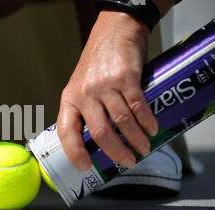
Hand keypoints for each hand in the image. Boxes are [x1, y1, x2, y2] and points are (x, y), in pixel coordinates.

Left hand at [57, 10, 158, 171]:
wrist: (113, 33)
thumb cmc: (96, 65)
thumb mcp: (79, 87)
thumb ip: (84, 111)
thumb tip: (96, 142)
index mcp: (69, 99)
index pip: (66, 131)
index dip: (74, 152)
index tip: (84, 167)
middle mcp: (84, 94)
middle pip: (100, 132)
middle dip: (116, 152)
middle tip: (127, 162)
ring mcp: (105, 85)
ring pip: (122, 122)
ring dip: (135, 140)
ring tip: (143, 149)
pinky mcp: (125, 77)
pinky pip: (137, 106)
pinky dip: (147, 122)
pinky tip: (152, 129)